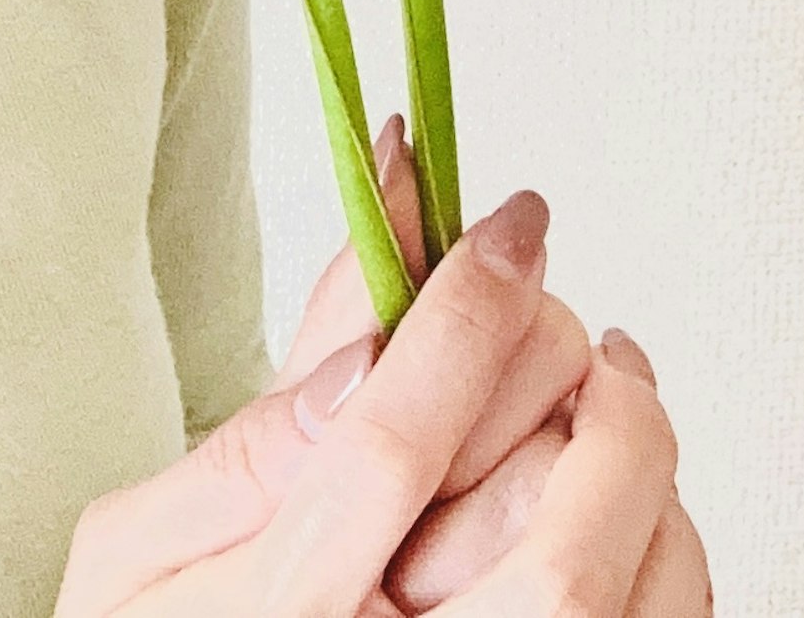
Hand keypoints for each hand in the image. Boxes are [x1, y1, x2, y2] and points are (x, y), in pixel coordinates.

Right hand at [56, 128, 699, 615]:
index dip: (466, 301)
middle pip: (539, 479)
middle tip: (546, 305)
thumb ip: (238, 442)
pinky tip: (629, 499)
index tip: (510, 225)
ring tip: (607, 384)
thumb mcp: (135, 560)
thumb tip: (360, 322)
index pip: (391, 431)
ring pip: (626, 549)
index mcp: (279, 609)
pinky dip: (667, 536)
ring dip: (634, 438)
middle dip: (566, 355)